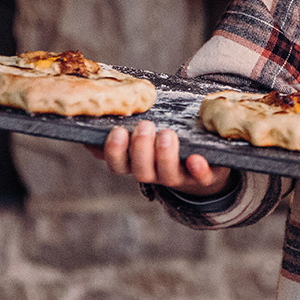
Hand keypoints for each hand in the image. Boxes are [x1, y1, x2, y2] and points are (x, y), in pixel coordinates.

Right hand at [94, 119, 233, 196]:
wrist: (203, 161)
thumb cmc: (165, 140)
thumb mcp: (146, 132)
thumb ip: (125, 125)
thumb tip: (96, 121)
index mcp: (136, 162)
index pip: (118, 163)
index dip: (114, 151)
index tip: (117, 131)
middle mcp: (154, 173)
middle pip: (140, 170)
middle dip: (140, 149)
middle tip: (144, 126)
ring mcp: (178, 176)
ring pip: (166, 175)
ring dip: (164, 155)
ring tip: (167, 134)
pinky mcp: (203, 176)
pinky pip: (200, 178)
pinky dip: (198, 169)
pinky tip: (196, 158)